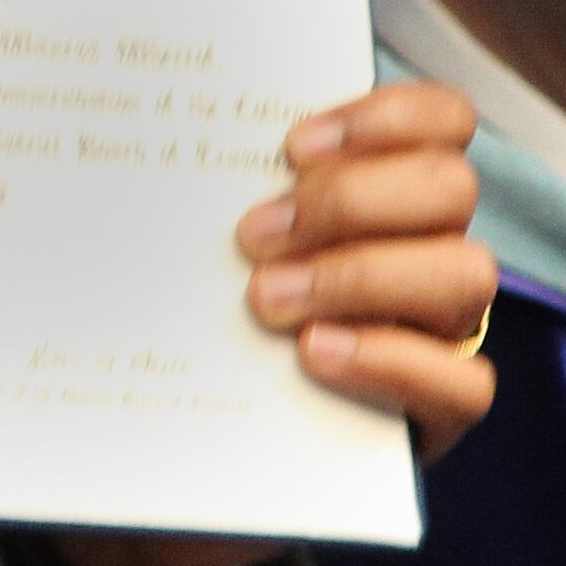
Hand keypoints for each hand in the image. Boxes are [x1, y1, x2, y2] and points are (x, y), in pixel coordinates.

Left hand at [53, 77, 497, 565]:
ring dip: (359, 276)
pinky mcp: (432, 411)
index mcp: (379, 189)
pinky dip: (389, 360)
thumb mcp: (184, 241)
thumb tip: (99, 123)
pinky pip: (462, 383)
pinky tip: (313, 355)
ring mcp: (435, 329)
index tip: (289, 144)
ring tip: (265, 300)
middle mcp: (421, 249)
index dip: (384, 117)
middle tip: (252, 234)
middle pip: (449, 188)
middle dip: (350, 200)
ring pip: (467, 274)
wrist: (173, 447)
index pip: (439, 121)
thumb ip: (189, 184)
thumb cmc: (178, 318)